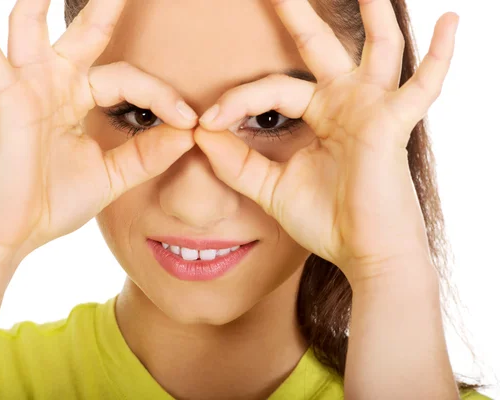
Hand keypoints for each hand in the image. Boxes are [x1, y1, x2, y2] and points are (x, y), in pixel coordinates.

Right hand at [0, 0, 196, 267]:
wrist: (11, 233)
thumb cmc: (53, 202)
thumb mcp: (112, 177)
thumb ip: (147, 155)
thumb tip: (189, 135)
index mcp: (79, 100)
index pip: (130, 79)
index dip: (162, 96)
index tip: (190, 121)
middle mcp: (54, 85)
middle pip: (87, 35)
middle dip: (106, 8)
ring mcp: (27, 88)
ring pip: (33, 29)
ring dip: (39, 1)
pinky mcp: (3, 101)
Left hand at [194, 0, 458, 285]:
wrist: (362, 252)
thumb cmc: (325, 221)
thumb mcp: (271, 188)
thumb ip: (236, 162)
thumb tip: (200, 133)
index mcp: (319, 114)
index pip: (272, 88)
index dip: (236, 100)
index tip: (206, 121)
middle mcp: (346, 103)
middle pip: (320, 47)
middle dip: (300, 16)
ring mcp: (373, 108)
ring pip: (376, 49)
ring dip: (373, 16)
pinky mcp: (393, 123)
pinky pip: (423, 84)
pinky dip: (438, 56)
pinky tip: (450, 21)